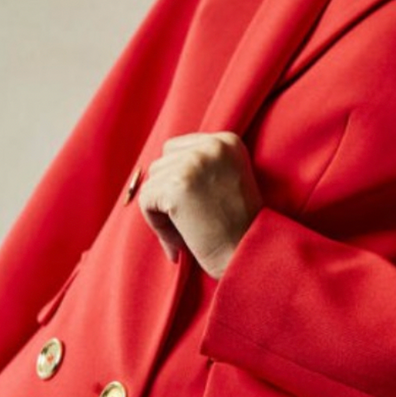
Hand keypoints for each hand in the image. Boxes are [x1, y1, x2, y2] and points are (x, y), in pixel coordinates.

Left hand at [137, 132, 263, 279]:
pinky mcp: (176, 184)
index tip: (197, 208)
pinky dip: (156, 224)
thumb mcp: (228, 182)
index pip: (178, 149)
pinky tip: (180, 240)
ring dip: (162, 210)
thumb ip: (200, 167)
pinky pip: (146, 200)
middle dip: (168, 194)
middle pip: (162, 162)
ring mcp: (194, 162)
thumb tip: (157, 169)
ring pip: (152, 181)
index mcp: (227, 141)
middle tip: (191, 222)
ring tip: (188, 231)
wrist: (249, 255)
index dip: (179, 181)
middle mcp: (212, 145)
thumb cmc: (239, 228)